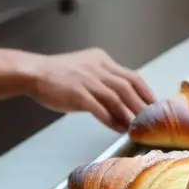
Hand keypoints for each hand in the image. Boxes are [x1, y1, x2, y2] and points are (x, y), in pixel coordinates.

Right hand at [29, 48, 153, 132]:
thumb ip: (103, 79)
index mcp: (101, 60)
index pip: (131, 75)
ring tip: (136, 127)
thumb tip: (122, 99)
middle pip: (128, 87)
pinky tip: (117, 128)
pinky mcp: (76, 93)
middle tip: (151, 120)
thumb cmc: (58, 74)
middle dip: (141, 105)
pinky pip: (98, 108)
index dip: (145, 92)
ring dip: (128, 114)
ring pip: (116, 98)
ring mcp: (87, 80)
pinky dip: (110, 119)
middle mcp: (97, 68)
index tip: (154, 105)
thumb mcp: (85, 68)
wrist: (34, 73)